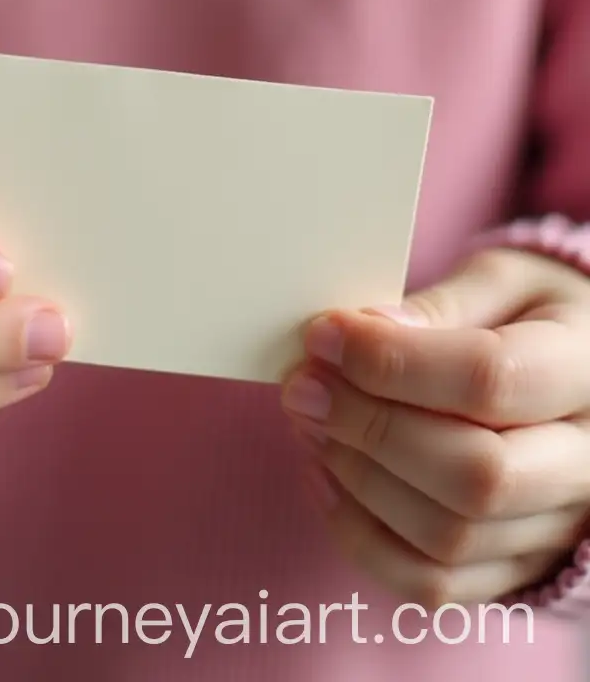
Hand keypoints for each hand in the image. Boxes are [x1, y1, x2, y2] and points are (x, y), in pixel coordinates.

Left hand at [281, 249, 589, 607]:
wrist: (577, 370)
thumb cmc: (531, 315)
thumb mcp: (503, 281)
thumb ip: (442, 306)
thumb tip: (369, 329)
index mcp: (585, 371)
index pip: (490, 381)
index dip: (392, 362)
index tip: (324, 335)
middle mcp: (585, 463)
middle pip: (476, 475)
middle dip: (370, 427)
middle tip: (304, 385)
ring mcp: (555, 526)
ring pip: (450, 536)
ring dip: (358, 479)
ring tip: (310, 421)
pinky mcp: (515, 567)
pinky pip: (434, 584)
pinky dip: (362, 537)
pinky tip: (325, 475)